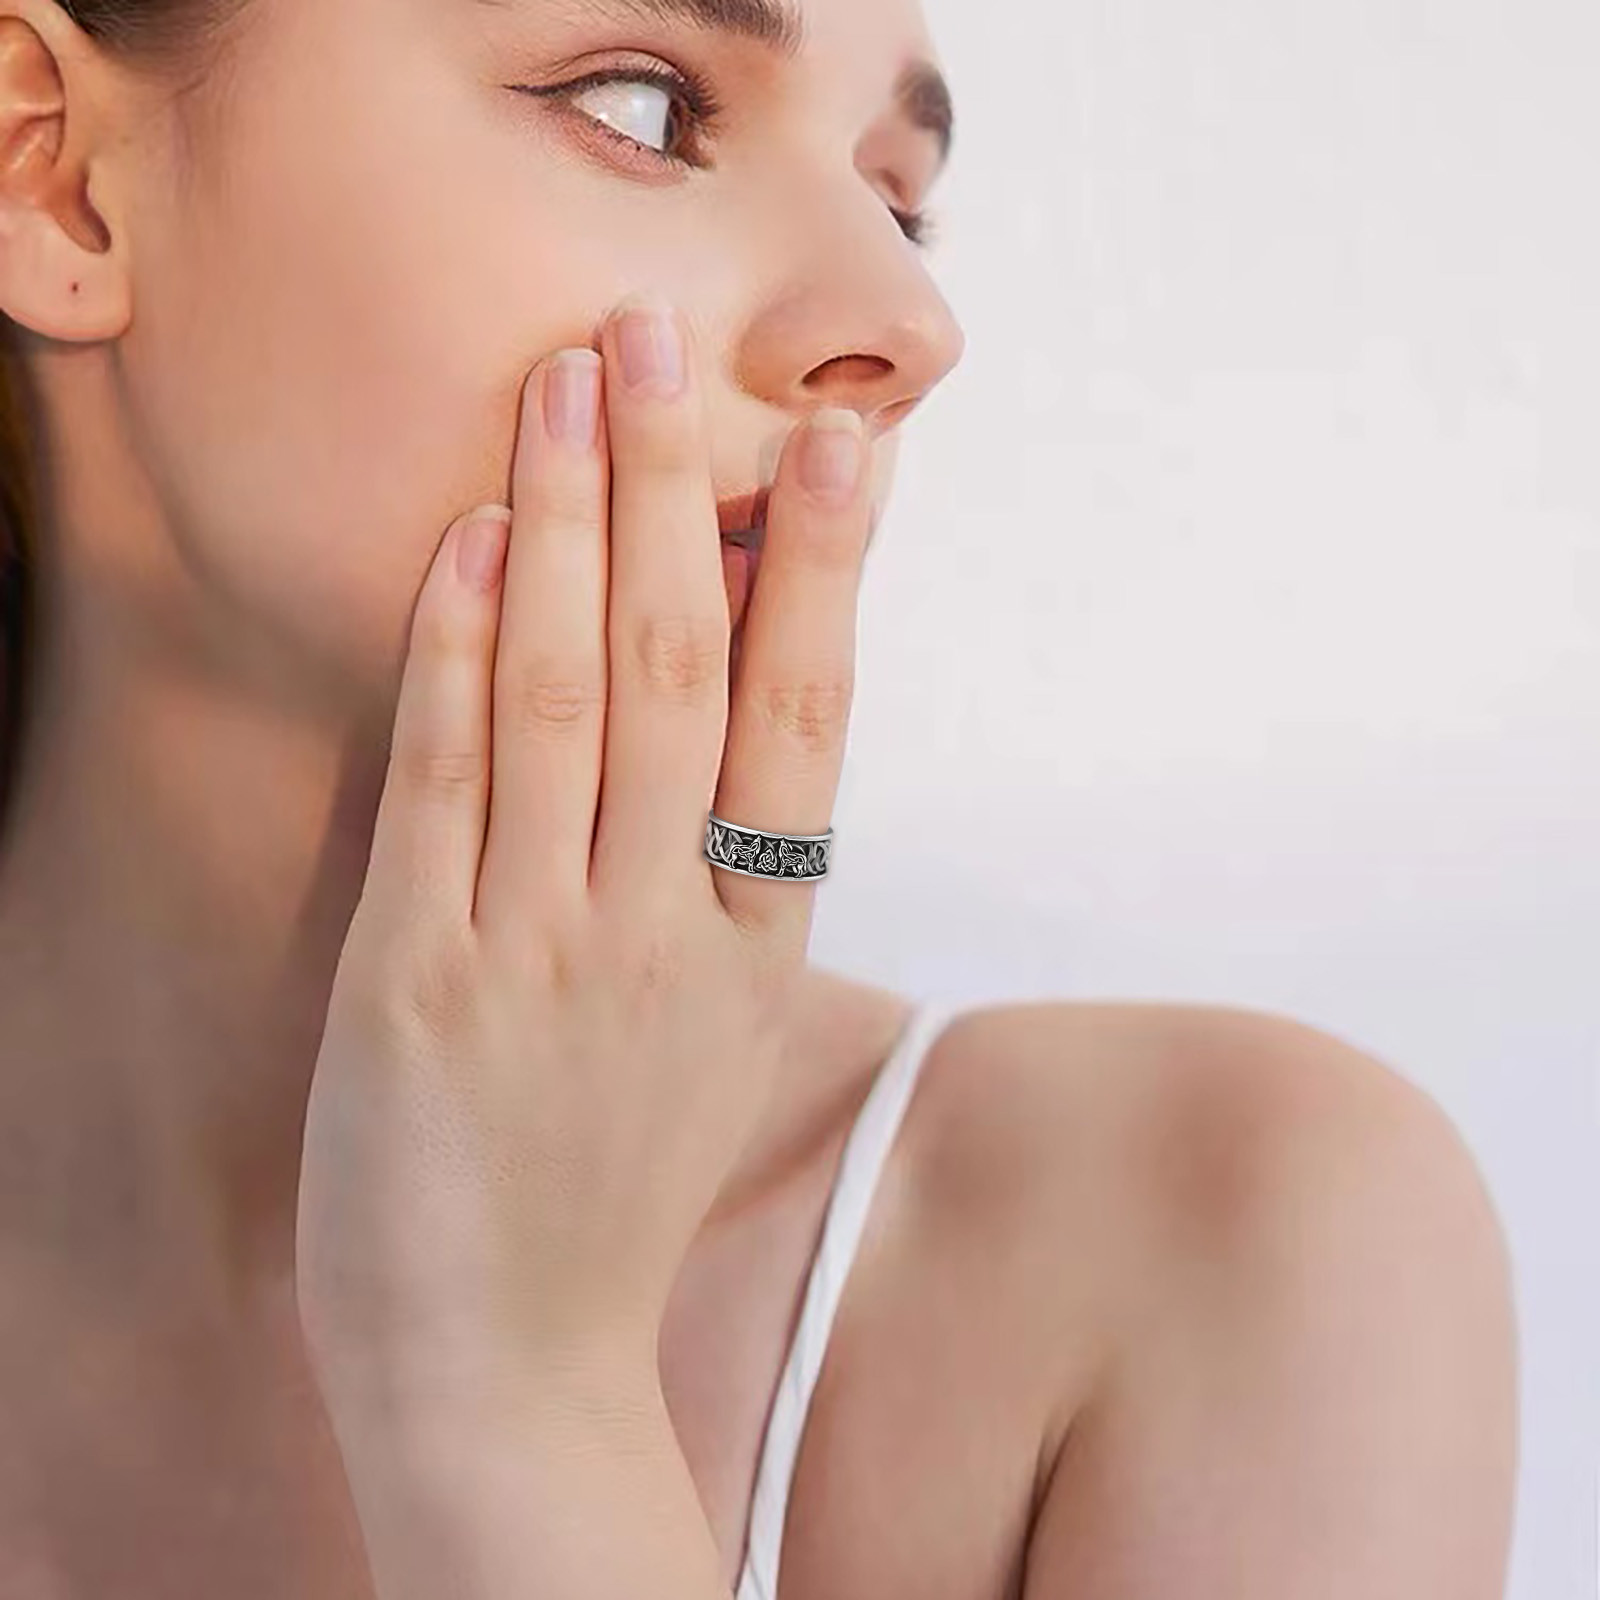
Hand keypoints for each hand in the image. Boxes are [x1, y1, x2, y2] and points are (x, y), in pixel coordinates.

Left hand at [293, 294, 874, 1435]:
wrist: (511, 1368)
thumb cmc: (612, 1183)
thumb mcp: (711, 1030)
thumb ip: (724, 881)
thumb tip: (737, 718)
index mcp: (757, 946)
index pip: (811, 722)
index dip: (830, 572)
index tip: (851, 441)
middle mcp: (669, 934)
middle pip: (694, 673)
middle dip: (682, 490)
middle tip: (666, 332)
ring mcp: (546, 955)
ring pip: (577, 700)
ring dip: (575, 529)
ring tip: (572, 382)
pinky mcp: (423, 983)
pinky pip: (450, 788)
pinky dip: (461, 656)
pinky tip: (475, 544)